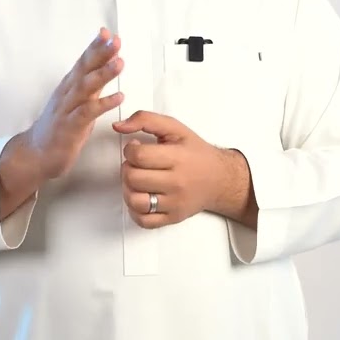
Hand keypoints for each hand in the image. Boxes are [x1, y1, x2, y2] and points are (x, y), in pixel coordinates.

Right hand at [24, 27, 124, 179]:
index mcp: (69, 86)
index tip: (107, 32)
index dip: (94, 46)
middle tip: (115, 40)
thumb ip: (92, 83)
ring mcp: (67, 109)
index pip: (83, 61)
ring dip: (103, 74)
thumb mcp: (78, 101)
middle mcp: (67, 93)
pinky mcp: (69, 127)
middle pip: (84, 68)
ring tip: (120, 62)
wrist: (36, 153)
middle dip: (100, 53)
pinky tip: (119, 97)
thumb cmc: (60, 126)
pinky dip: (103, 103)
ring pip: (85, 87)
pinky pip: (87, 113)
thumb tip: (107, 63)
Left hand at [112, 110, 225, 228]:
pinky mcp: (172, 218)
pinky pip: (143, 220)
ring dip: (129, 189)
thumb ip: (145, 119)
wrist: (220, 179)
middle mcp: (177, 183)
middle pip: (133, 178)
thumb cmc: (196, 153)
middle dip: (128, 168)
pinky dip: (135, 210)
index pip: (138, 156)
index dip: (130, 150)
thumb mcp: (175, 128)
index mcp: (178, 158)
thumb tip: (118, 126)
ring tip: (137, 180)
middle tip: (137, 164)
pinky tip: (142, 196)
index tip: (136, 148)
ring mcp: (174, 203)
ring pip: (135, 201)